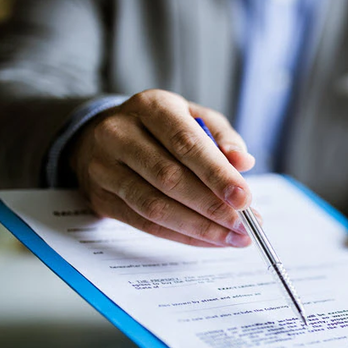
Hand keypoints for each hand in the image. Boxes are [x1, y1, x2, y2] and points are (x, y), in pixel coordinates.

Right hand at [68, 90, 256, 246]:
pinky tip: (209, 240)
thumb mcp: (193, 117)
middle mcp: (120, 134)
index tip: (244, 198)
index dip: (217, 173)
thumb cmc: (161, 129)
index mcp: (151, 107)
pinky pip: (145, 224)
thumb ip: (222, 136)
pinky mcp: (100, 198)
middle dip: (213, 207)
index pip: (186, 142)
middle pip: (169, 178)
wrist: (102, 138)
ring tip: (233, 237)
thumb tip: (244, 162)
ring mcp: (104, 167)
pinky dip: (182, 236)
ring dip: (200, 228)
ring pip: (155, 206)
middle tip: (246, 226)